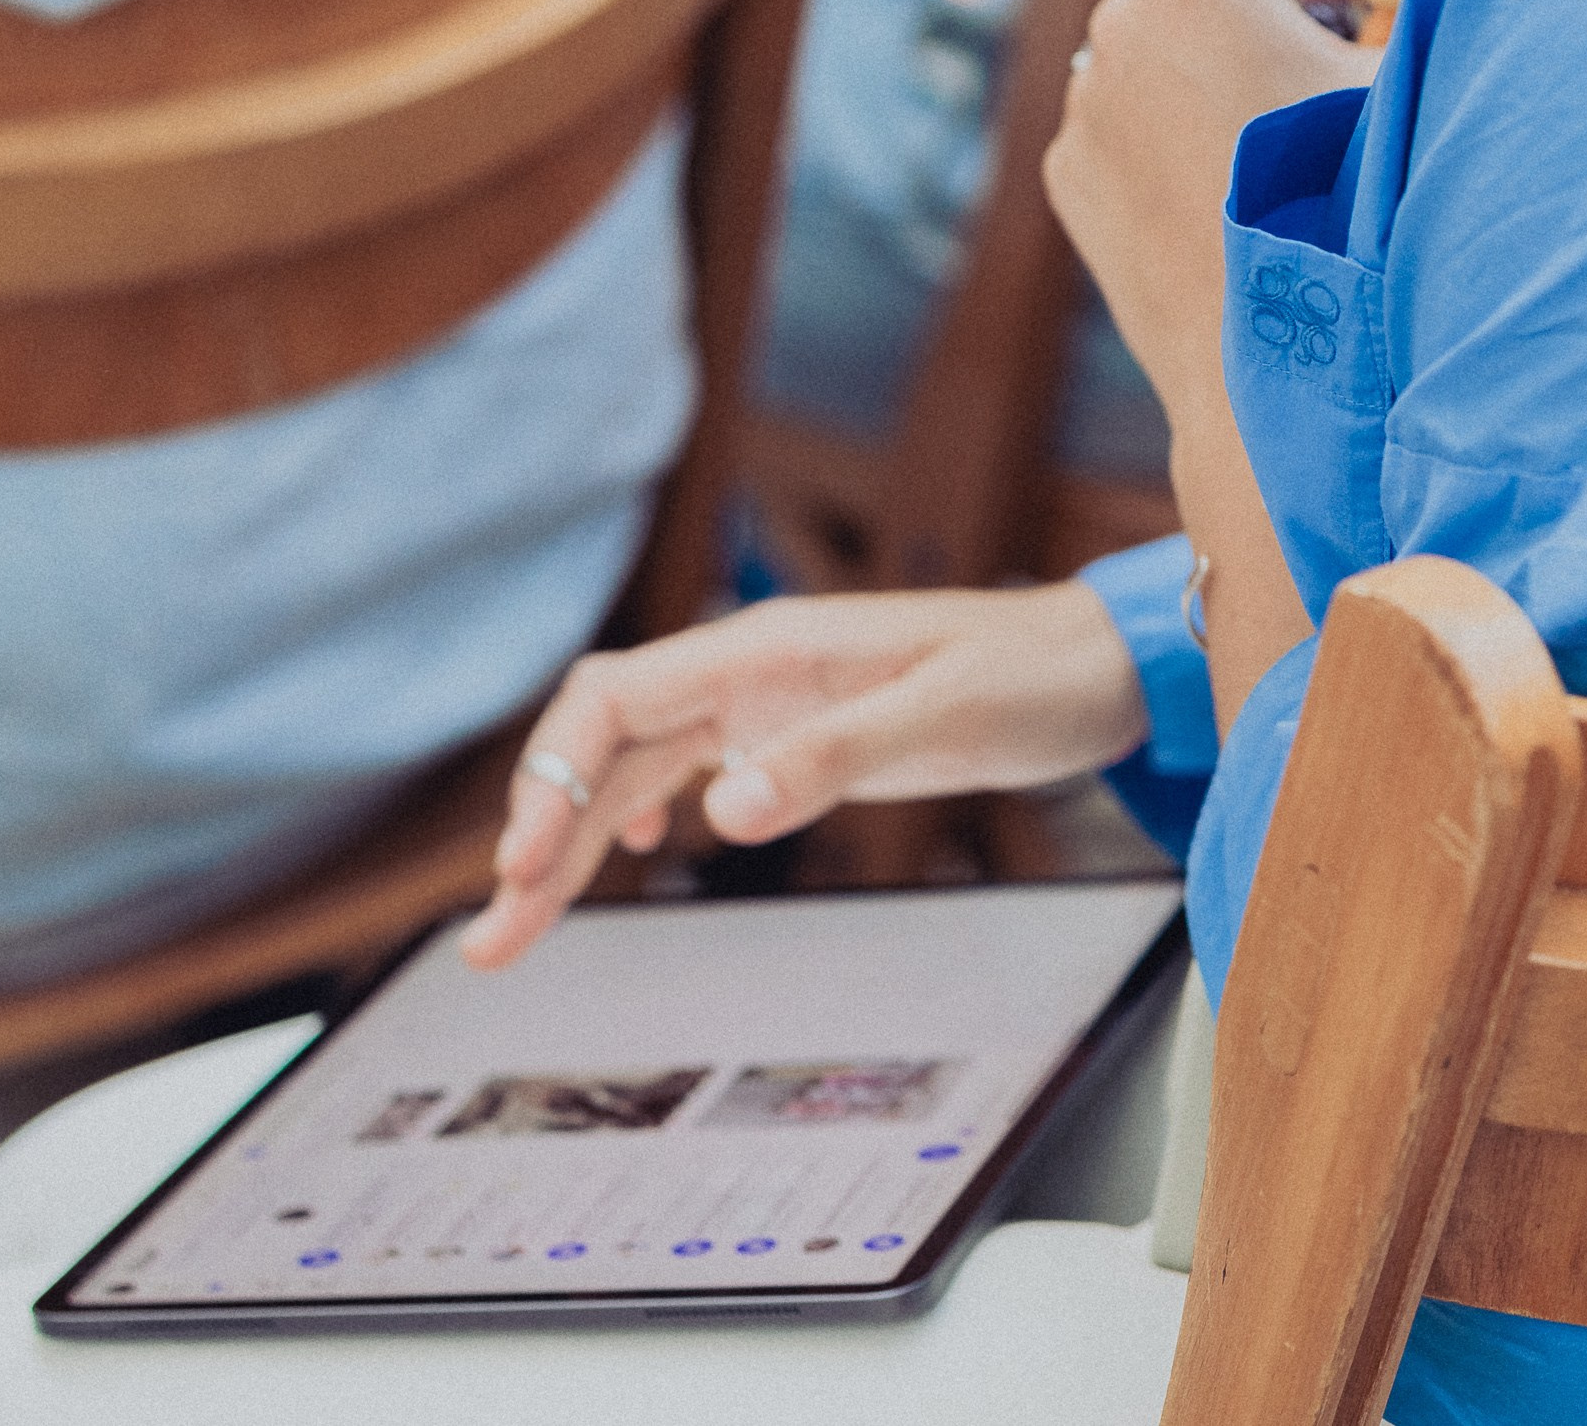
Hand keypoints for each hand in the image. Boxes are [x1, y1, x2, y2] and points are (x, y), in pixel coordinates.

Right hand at [462, 583, 1145, 970]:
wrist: (1093, 662)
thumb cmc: (1027, 676)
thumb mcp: (938, 718)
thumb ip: (829, 757)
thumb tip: (719, 815)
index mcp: (766, 647)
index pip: (615, 700)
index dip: (553, 776)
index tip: (524, 866)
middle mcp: (750, 670)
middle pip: (606, 742)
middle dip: (541, 831)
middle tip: (493, 940)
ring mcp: (768, 702)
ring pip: (638, 766)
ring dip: (578, 840)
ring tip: (520, 929)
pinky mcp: (796, 734)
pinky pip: (687, 768)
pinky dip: (641, 813)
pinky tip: (640, 855)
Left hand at [1043, 0, 1372, 430]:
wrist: (1273, 367)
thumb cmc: (1356, 213)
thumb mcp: (1406, 79)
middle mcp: (1118, 28)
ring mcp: (1084, 106)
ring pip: (1163, 36)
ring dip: (1232, 32)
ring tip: (1309, 70)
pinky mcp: (1071, 175)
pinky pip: (1132, 109)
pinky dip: (1185, 101)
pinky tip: (1251, 142)